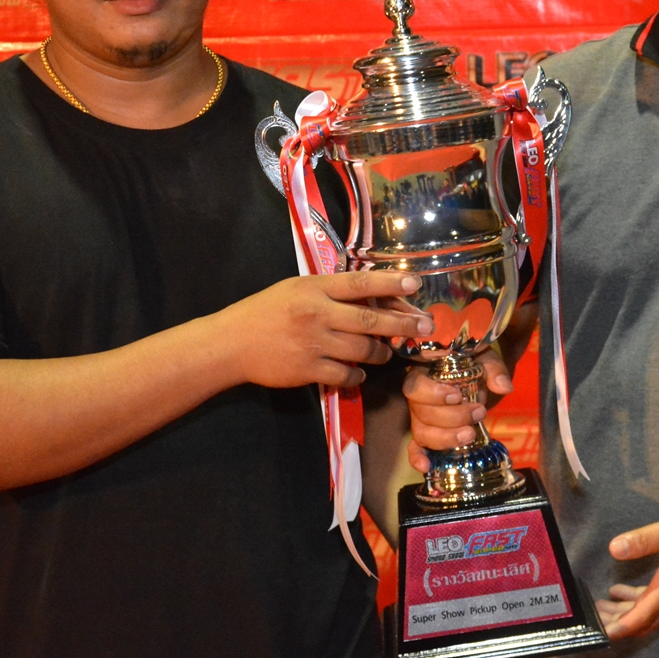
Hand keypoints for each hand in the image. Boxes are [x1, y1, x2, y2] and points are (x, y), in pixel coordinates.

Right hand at [211, 272, 433, 390]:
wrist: (232, 343)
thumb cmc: (266, 311)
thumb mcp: (297, 288)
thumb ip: (330, 291)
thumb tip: (373, 294)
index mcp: (315, 289)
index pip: (359, 283)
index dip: (389, 282)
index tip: (414, 283)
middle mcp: (317, 314)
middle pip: (370, 320)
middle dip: (403, 323)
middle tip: (426, 326)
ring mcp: (313, 344)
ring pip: (363, 350)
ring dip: (381, 352)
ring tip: (387, 352)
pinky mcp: (308, 370)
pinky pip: (346, 375)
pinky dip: (358, 375)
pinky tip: (359, 372)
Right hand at [402, 347, 513, 471]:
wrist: (472, 378)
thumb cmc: (471, 365)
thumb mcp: (483, 360)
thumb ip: (493, 369)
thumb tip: (504, 387)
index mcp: (423, 376)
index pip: (416, 386)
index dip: (434, 394)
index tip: (458, 396)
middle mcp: (417, 400)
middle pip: (423, 414)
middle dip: (453, 417)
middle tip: (479, 413)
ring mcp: (419, 420)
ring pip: (423, 433)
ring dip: (446, 438)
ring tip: (470, 435)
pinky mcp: (425, 436)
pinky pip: (415, 449)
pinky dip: (418, 458)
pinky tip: (427, 467)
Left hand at [596, 502, 658, 639]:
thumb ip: (644, 540)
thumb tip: (614, 548)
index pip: (642, 617)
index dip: (619, 627)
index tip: (599, 633)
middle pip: (645, 621)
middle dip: (618, 623)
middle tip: (594, 620)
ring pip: (652, 612)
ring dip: (627, 612)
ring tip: (603, 606)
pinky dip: (640, 600)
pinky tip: (624, 589)